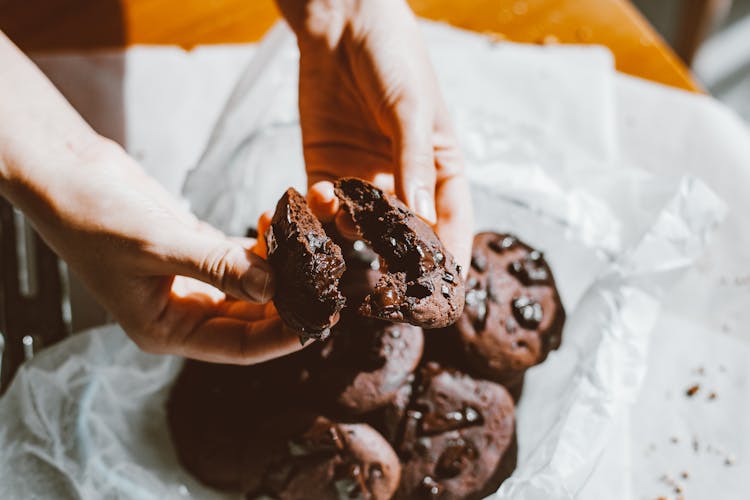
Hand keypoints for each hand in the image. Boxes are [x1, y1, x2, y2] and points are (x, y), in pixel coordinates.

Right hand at [0, 32, 307, 363]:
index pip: (238, 347)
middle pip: (252, 318)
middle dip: (291, 302)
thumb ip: (218, 266)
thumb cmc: (95, 217)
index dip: (281, 338)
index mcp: (167, 330)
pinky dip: (263, 244)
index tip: (319, 323)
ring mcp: (193, 280)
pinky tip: (280, 224)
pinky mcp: (198, 250)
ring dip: (282, 270)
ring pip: (251, 286)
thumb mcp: (158, 245)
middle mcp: (184, 311)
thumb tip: (273, 288)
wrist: (68, 175)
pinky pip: (242, 256)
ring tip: (315, 252)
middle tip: (329, 285)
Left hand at [277, 0, 472, 269]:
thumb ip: (414, 163)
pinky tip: (319, 201)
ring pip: (361, 227)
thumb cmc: (394, 59)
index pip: (450, 223)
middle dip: (396, 262)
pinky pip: (324, 206)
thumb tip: (420, 219)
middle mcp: (403, 182)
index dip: (449, 259)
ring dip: (353, 238)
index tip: (445, 293)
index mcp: (439, 168)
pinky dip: (320, 213)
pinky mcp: (326, 170)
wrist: (342, 24)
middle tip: (387, 289)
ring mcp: (363, 179)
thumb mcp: (411, 110)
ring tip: (346, 242)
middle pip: (405, 235)